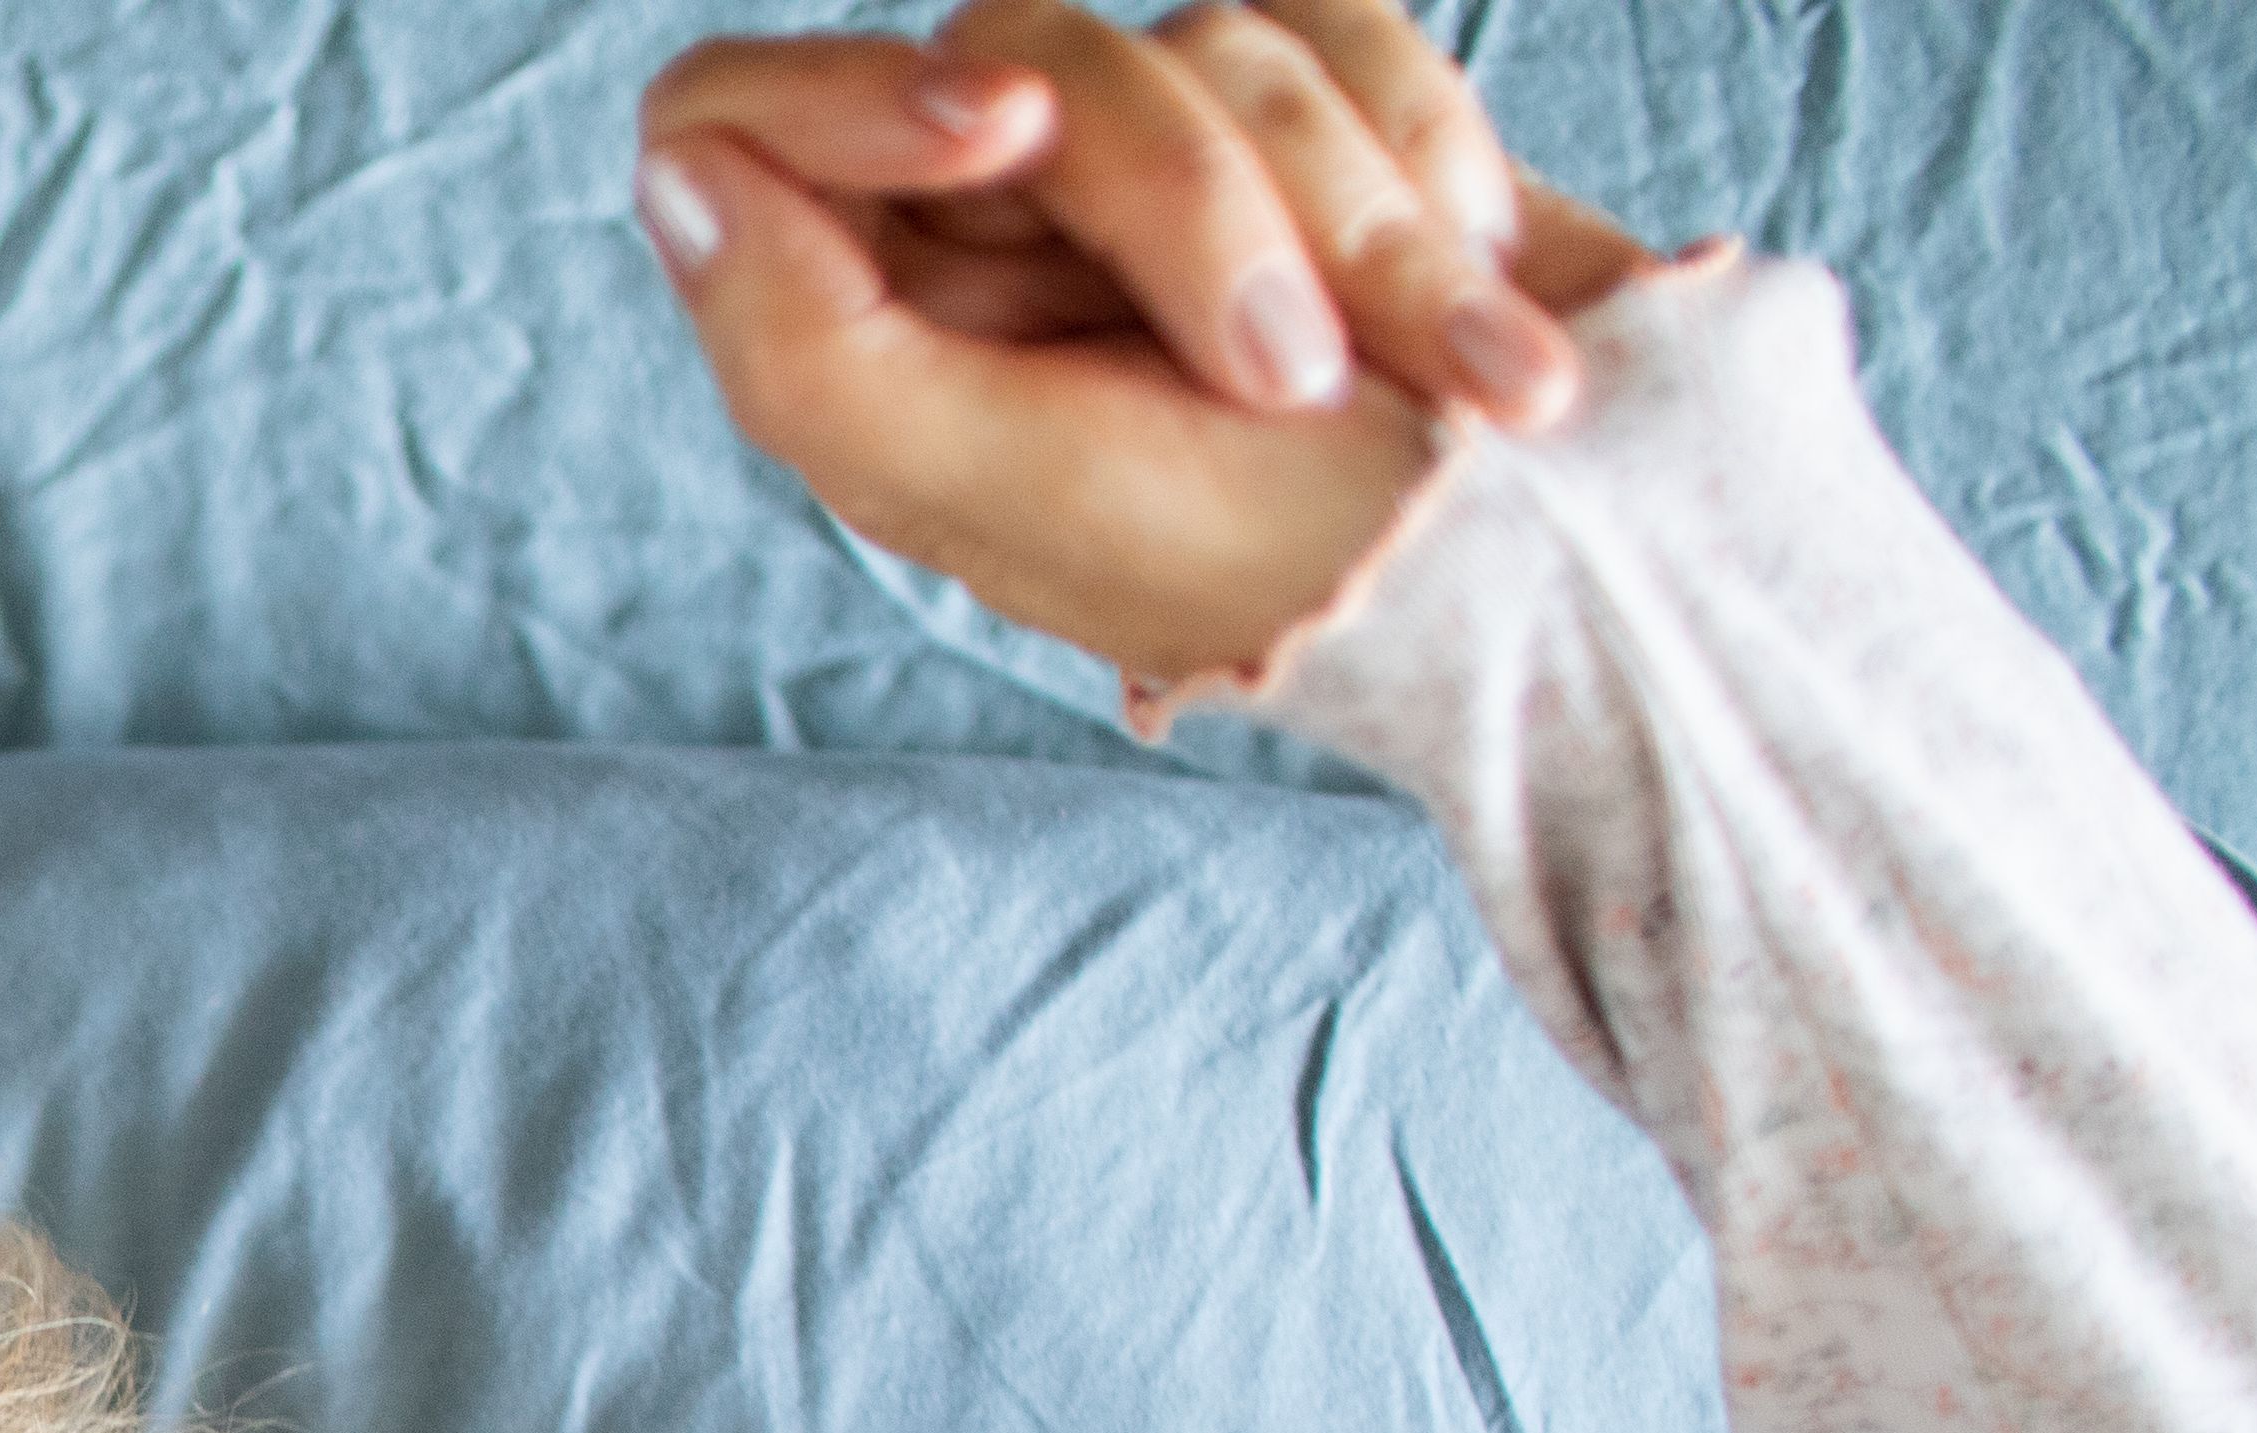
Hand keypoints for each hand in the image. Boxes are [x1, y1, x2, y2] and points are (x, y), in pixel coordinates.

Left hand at [637, 3, 1655, 691]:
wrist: (1571, 547)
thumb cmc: (1279, 554)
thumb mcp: (1008, 486)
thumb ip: (807, 348)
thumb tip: (685, 173)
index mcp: (877, 333)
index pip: (733, 120)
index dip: (853, 94)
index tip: (1000, 131)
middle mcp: (991, 234)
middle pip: (1007, 52)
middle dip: (1187, 200)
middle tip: (1287, 377)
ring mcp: (1153, 161)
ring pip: (1198, 37)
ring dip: (1347, 221)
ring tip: (1430, 379)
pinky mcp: (1310, 103)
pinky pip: (1334, 18)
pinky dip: (1424, 172)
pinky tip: (1472, 315)